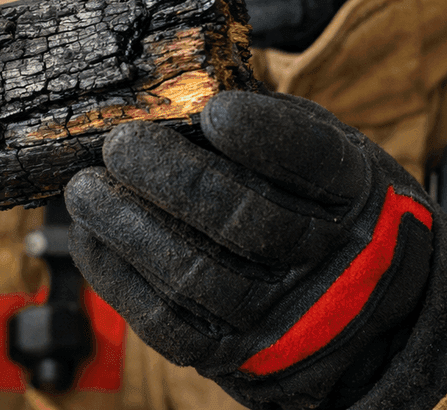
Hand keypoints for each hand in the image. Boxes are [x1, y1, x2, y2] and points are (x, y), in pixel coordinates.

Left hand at [65, 92, 446, 409]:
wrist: (361, 312)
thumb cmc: (318, 204)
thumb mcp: (322, 148)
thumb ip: (268, 123)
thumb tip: (180, 91)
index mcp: (353, 193)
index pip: (315, 163)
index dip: (264, 136)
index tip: (215, 110)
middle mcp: (325, 260)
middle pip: (247, 221)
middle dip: (173, 179)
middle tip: (121, 144)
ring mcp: (279, 316)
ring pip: (197, 275)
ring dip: (127, 227)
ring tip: (85, 189)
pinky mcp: (234, 356)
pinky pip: (167, 324)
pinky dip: (118, 277)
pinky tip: (92, 237)